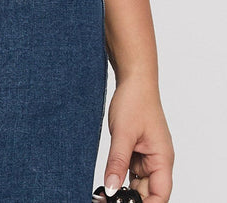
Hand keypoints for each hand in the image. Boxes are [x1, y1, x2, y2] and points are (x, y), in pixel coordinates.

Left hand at [103, 76, 173, 201]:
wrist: (133, 80)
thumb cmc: (135, 100)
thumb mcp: (123, 133)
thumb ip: (117, 162)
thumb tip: (112, 188)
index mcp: (162, 158)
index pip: (160, 194)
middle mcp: (158, 160)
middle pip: (149, 192)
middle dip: (132, 199)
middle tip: (110, 199)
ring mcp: (148, 156)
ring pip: (139, 184)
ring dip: (126, 190)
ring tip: (108, 192)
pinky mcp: (138, 151)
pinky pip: (132, 172)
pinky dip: (122, 178)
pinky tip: (110, 181)